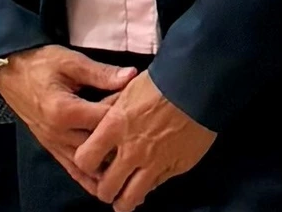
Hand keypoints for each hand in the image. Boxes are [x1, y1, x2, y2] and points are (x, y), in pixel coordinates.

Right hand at [0, 46, 136, 194]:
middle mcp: (59, 133)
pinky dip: (89, 178)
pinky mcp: (51, 148)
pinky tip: (104, 183)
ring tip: (131, 166)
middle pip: (98, 145)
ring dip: (109, 165)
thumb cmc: (39, 63)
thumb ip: (101, 73)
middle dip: (120, 141)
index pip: (103, 120)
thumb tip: (131, 77)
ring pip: (87, 164)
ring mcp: (54, 144)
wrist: (10, 72)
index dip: (124, 114)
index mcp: (64, 111)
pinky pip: (72, 170)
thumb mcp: (70, 61)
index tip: (139, 107)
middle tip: (140, 134)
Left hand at [72, 71, 214, 210]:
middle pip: (106, 187)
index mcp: (114, 127)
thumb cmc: (160, 82)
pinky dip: (148, 189)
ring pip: (130, 198)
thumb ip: (110, 111)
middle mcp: (131, 149)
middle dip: (104, 190)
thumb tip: (98, 123)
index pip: (85, 160)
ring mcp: (154, 162)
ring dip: (124, 201)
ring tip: (124, 199)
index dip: (85, 164)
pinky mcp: (175, 168)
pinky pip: (155, 188)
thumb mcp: (127, 89)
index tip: (89, 162)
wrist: (196, 85)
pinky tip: (146, 184)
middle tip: (107, 187)